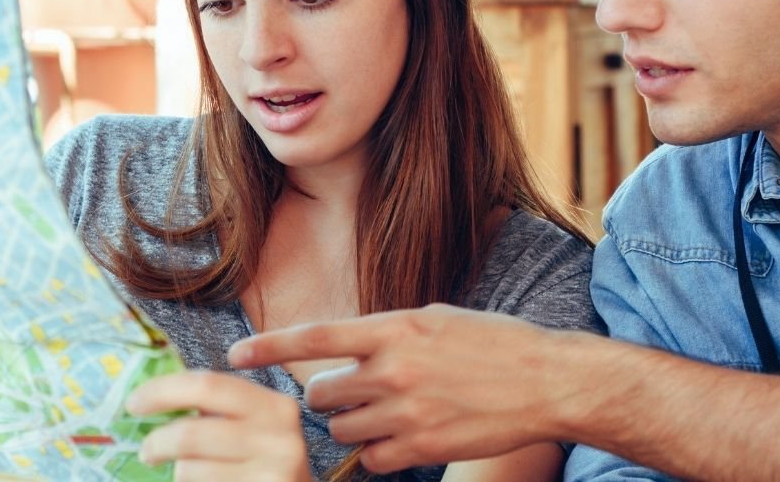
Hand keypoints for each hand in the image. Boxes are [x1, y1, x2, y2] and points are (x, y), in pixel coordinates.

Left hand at [125, 370, 312, 481]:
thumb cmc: (266, 463)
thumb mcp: (256, 427)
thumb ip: (220, 408)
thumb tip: (152, 395)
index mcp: (276, 407)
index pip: (208, 386)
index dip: (163, 391)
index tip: (133, 402)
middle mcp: (279, 438)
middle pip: (192, 432)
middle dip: (158, 441)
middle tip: (146, 450)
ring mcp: (271, 474)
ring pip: (190, 469)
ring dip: (177, 472)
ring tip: (182, 473)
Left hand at [228, 304, 574, 473]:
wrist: (544, 380)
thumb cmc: (492, 342)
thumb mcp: (434, 319)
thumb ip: (386, 333)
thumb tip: (346, 347)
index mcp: (394, 328)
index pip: (315, 338)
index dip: (268, 347)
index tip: (234, 355)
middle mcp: (394, 370)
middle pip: (321, 395)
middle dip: (330, 397)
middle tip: (357, 391)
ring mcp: (407, 413)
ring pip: (342, 430)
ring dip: (353, 424)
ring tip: (388, 411)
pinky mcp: (422, 448)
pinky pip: (372, 459)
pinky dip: (380, 452)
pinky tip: (406, 435)